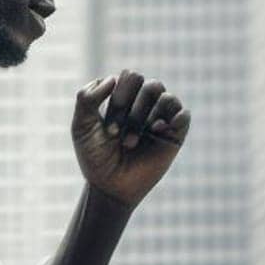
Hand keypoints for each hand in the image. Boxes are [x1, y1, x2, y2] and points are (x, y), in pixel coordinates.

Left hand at [71, 71, 190, 208]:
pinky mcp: (175, 134)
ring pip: (164, 95)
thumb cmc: (95, 158)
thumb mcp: (81, 127)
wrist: (109, 187)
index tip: (107, 128)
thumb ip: (86, 98)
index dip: (119, 99)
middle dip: (131, 109)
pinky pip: (183, 113)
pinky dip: (172, 118)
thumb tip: (112, 78)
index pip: (130, 77)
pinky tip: (157, 131)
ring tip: (130, 143)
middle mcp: (144, 104)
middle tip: (116, 134)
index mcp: (124, 98)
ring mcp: (160, 117)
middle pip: (149, 84)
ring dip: (143, 119)